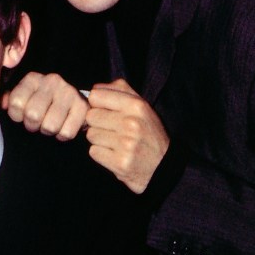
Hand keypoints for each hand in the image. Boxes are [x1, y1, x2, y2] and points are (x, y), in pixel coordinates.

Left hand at [2, 71, 89, 140]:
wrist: (71, 101)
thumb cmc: (41, 102)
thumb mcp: (23, 97)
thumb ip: (10, 100)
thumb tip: (3, 103)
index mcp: (32, 78)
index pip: (16, 103)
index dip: (17, 116)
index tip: (22, 115)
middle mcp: (51, 81)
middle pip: (33, 115)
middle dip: (33, 126)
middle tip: (37, 124)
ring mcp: (69, 92)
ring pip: (50, 126)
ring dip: (48, 132)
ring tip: (50, 124)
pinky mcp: (83, 106)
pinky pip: (66, 132)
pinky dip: (62, 136)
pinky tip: (63, 127)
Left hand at [84, 79, 168, 193]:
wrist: (164, 166)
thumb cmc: (149, 133)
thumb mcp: (142, 106)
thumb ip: (120, 91)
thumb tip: (95, 88)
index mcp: (136, 105)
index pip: (95, 96)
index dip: (98, 104)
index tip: (105, 110)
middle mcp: (131, 123)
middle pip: (90, 116)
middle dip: (98, 123)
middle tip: (112, 129)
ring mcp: (125, 144)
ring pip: (91, 134)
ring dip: (99, 139)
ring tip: (115, 142)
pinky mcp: (120, 162)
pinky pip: (93, 152)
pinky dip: (101, 154)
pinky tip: (114, 153)